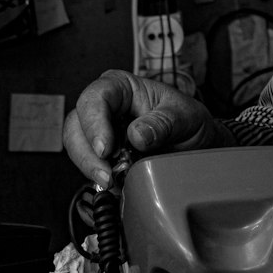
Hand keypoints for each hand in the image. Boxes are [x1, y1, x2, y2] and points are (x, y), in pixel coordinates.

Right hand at [63, 69, 234, 187]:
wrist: (195, 142)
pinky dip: (99, 178)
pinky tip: (116, 185)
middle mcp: (106, 107)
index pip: (96, 96)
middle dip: (87, 153)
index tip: (105, 148)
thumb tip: (137, 135)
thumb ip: (164, 123)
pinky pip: (89, 166)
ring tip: (113, 182)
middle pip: (77, 124)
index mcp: (123, 87)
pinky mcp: (102, 155)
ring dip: (91, 168)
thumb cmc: (187, 119)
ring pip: (77, 148)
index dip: (94, 122)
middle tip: (107, 175)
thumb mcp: (186, 117)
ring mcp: (101, 131)